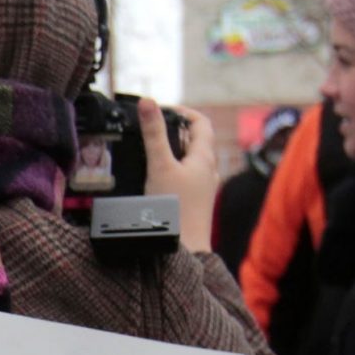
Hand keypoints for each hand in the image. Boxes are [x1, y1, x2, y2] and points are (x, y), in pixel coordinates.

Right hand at [139, 98, 220, 253]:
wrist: (185, 252)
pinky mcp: (193, 203)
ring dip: (170, 152)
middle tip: (149, 130)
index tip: (161, 110)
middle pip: (194, 140)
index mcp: (204, 157)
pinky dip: (169, 171)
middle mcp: (208, 171)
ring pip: (188, 161)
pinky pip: (184, 179)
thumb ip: (153, 134)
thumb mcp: (160, 166)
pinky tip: (152, 179)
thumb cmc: (175, 210)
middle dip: (172, 132)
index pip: (200, 122)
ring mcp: (202, 188)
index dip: (182, 111)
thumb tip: (148, 102)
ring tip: (147, 153)